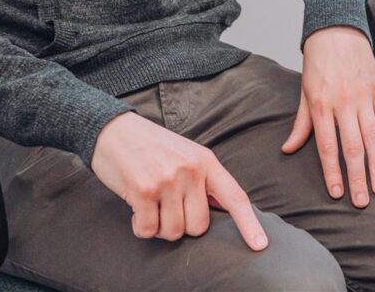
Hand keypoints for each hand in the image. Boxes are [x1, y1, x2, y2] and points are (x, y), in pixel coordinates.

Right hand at [91, 112, 266, 249]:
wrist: (114, 130)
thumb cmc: (152, 146)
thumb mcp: (187, 154)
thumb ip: (205, 180)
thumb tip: (222, 210)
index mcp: (207, 161)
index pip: (234, 196)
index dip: (249, 223)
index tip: (261, 244)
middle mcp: (191, 170)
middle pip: (199, 226)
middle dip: (182, 225)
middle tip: (167, 206)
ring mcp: (167, 180)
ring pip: (173, 232)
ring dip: (159, 226)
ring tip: (151, 203)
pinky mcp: (142, 191)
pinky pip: (148, 230)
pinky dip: (141, 227)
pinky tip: (137, 208)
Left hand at [281, 25, 374, 207]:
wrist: (337, 30)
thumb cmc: (319, 61)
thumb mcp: (304, 92)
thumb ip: (301, 124)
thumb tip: (288, 149)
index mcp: (322, 106)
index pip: (327, 146)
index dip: (332, 172)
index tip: (336, 193)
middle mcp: (344, 104)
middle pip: (352, 147)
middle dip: (358, 177)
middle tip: (363, 201)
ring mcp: (364, 98)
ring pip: (373, 137)